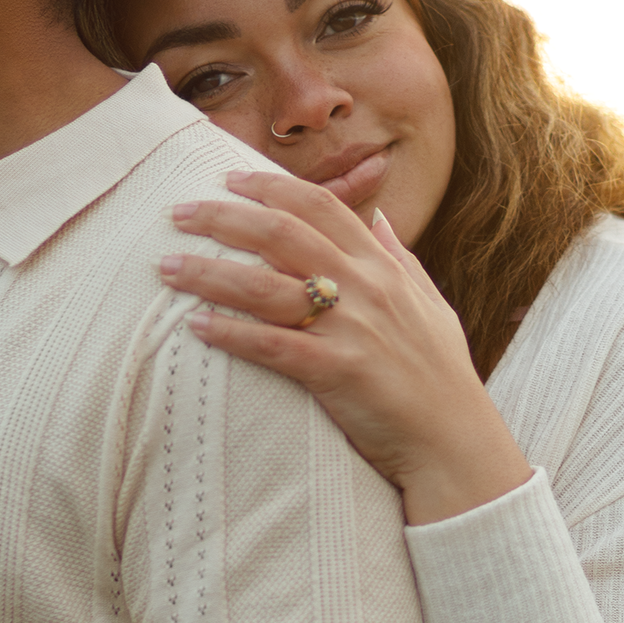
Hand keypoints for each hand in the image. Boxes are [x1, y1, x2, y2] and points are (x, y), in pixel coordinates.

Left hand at [160, 172, 532, 525]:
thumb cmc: (442, 377)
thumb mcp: (430, 305)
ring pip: (267, 287)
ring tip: (167, 267)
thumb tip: (379, 219)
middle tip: (178, 213)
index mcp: (382, 267)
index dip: (272, 187)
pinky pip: (273, 346)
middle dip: (225, 219)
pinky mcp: (338, 372)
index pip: (321, 206)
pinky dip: (231, 333)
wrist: (456, 444)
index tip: (230, 178)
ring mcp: (351, 329)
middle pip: (282, 234)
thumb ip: (400, 259)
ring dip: (211, 274)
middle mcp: (366, 288)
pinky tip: (195, 325)